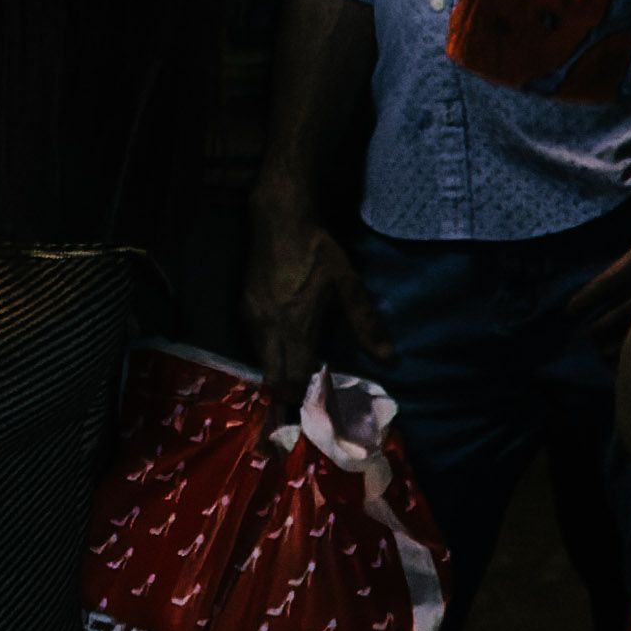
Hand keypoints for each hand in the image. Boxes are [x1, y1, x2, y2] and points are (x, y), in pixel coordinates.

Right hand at [241, 188, 391, 383]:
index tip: (317, 408)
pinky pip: (254, 341)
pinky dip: (267, 352)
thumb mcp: (348, 284)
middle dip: (287, 391)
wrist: (280, 222)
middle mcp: (270, 327)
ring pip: (260, 360)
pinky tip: (282, 348)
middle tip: (305, 399)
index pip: (295, 374)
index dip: (305, 394)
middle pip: (272, 374)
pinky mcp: (244, 306)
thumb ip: (365, 322)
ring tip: (295, 377)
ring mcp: (253, 317)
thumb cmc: (319, 252)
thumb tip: (387, 357)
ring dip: (276, 371)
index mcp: (296, 325)